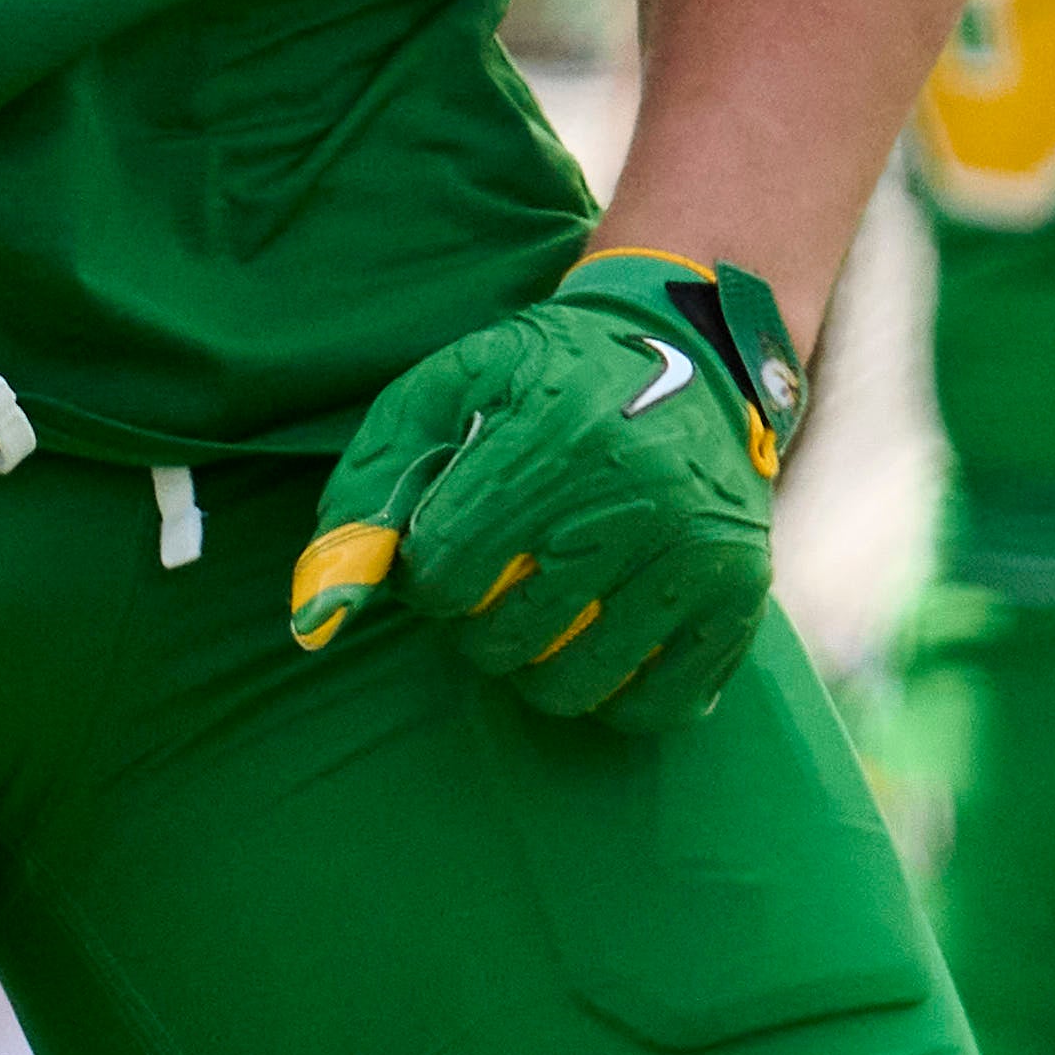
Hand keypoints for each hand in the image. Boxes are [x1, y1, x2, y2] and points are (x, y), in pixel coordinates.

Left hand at [291, 249, 795, 732]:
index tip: (449, 540)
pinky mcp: (740, 596)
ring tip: (548, 602)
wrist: (687, 348)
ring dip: (540, 662)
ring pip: (573, 685)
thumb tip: (313, 617)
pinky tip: (607, 634)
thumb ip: (365, 495)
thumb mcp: (440, 394)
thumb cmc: (544, 378)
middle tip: (500, 571)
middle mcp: (634, 499)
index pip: (446, 572)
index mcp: (553, 438)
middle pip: (505, 639)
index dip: (429, 571)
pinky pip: (655, 706)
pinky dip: (617, 690)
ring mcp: (696, 554)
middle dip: (478, 619)